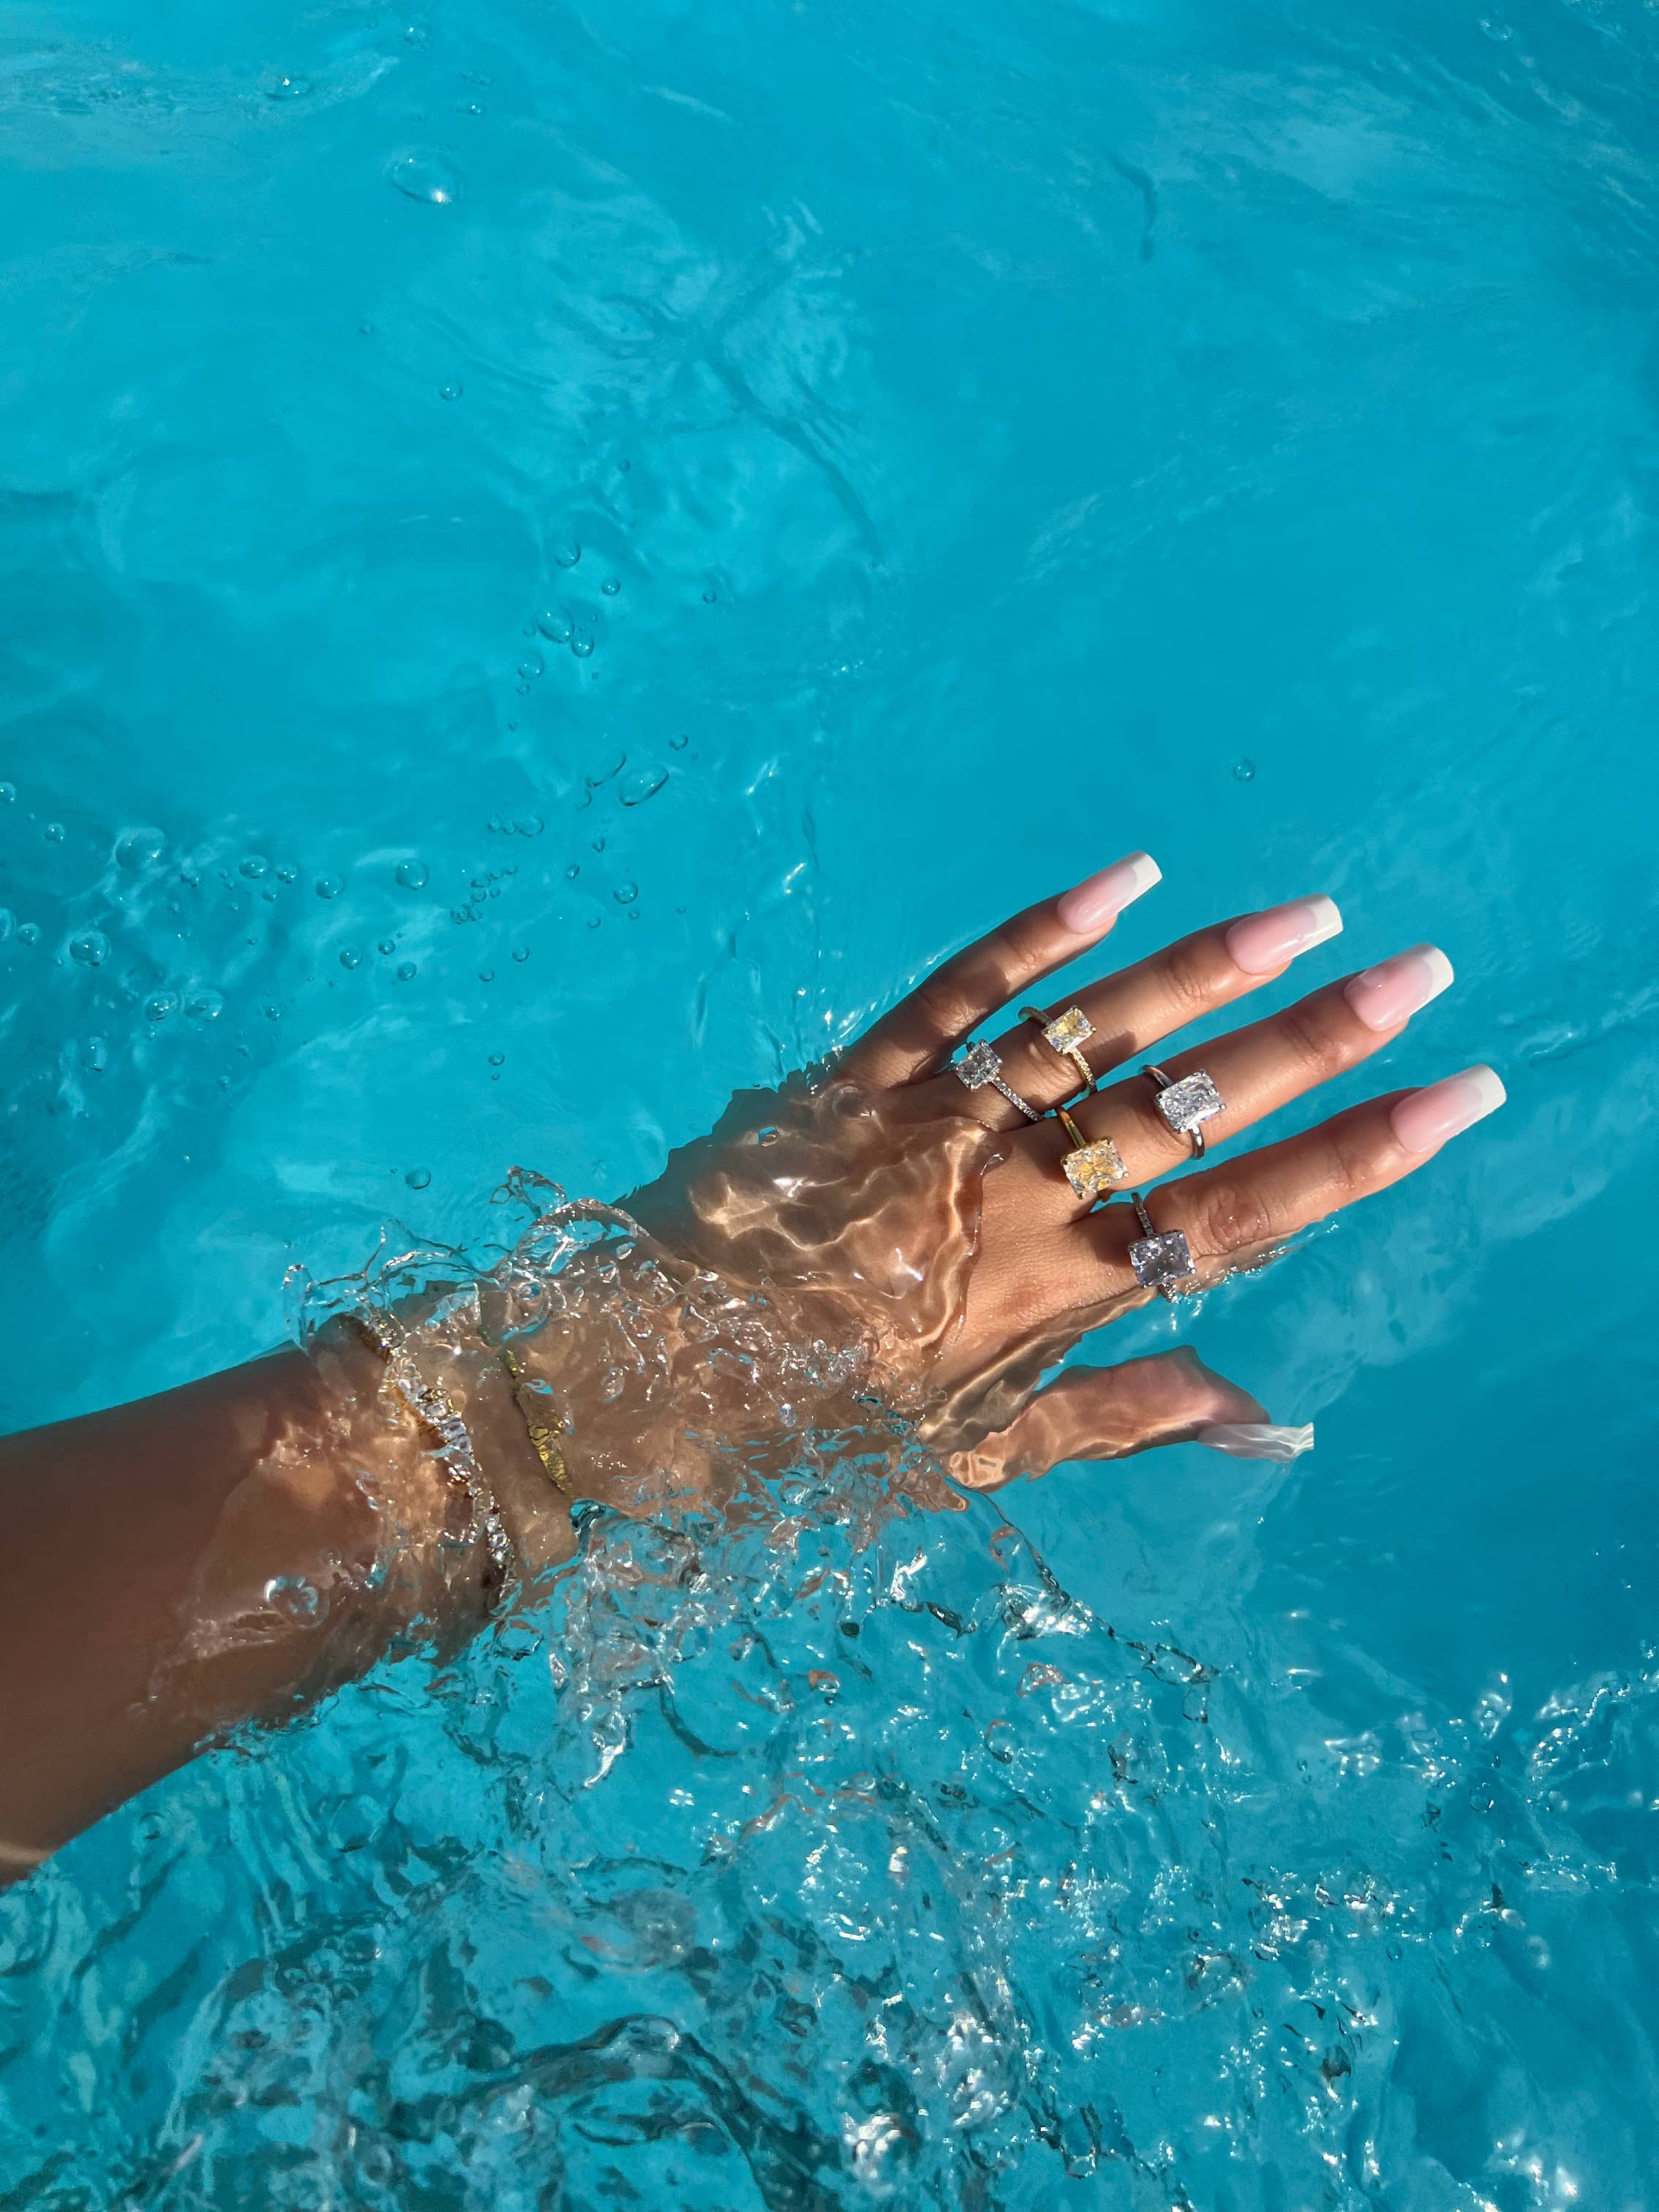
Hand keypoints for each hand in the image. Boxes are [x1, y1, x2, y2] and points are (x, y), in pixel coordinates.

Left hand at [597, 853, 1499, 1497]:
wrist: (640, 1381)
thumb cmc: (816, 1433)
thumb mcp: (978, 1457)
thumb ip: (1126, 1416)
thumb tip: (1275, 1418)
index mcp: (1056, 1296)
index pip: (1241, 1216)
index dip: (1357, 1155)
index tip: (1456, 1094)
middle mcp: (1013, 1201)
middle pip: (1190, 1109)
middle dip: (1316, 1041)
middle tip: (1421, 973)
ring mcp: (936, 1126)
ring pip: (1093, 1035)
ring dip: (1204, 971)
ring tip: (1308, 914)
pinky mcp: (857, 1077)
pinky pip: (959, 992)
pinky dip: (1041, 932)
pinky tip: (1123, 875)